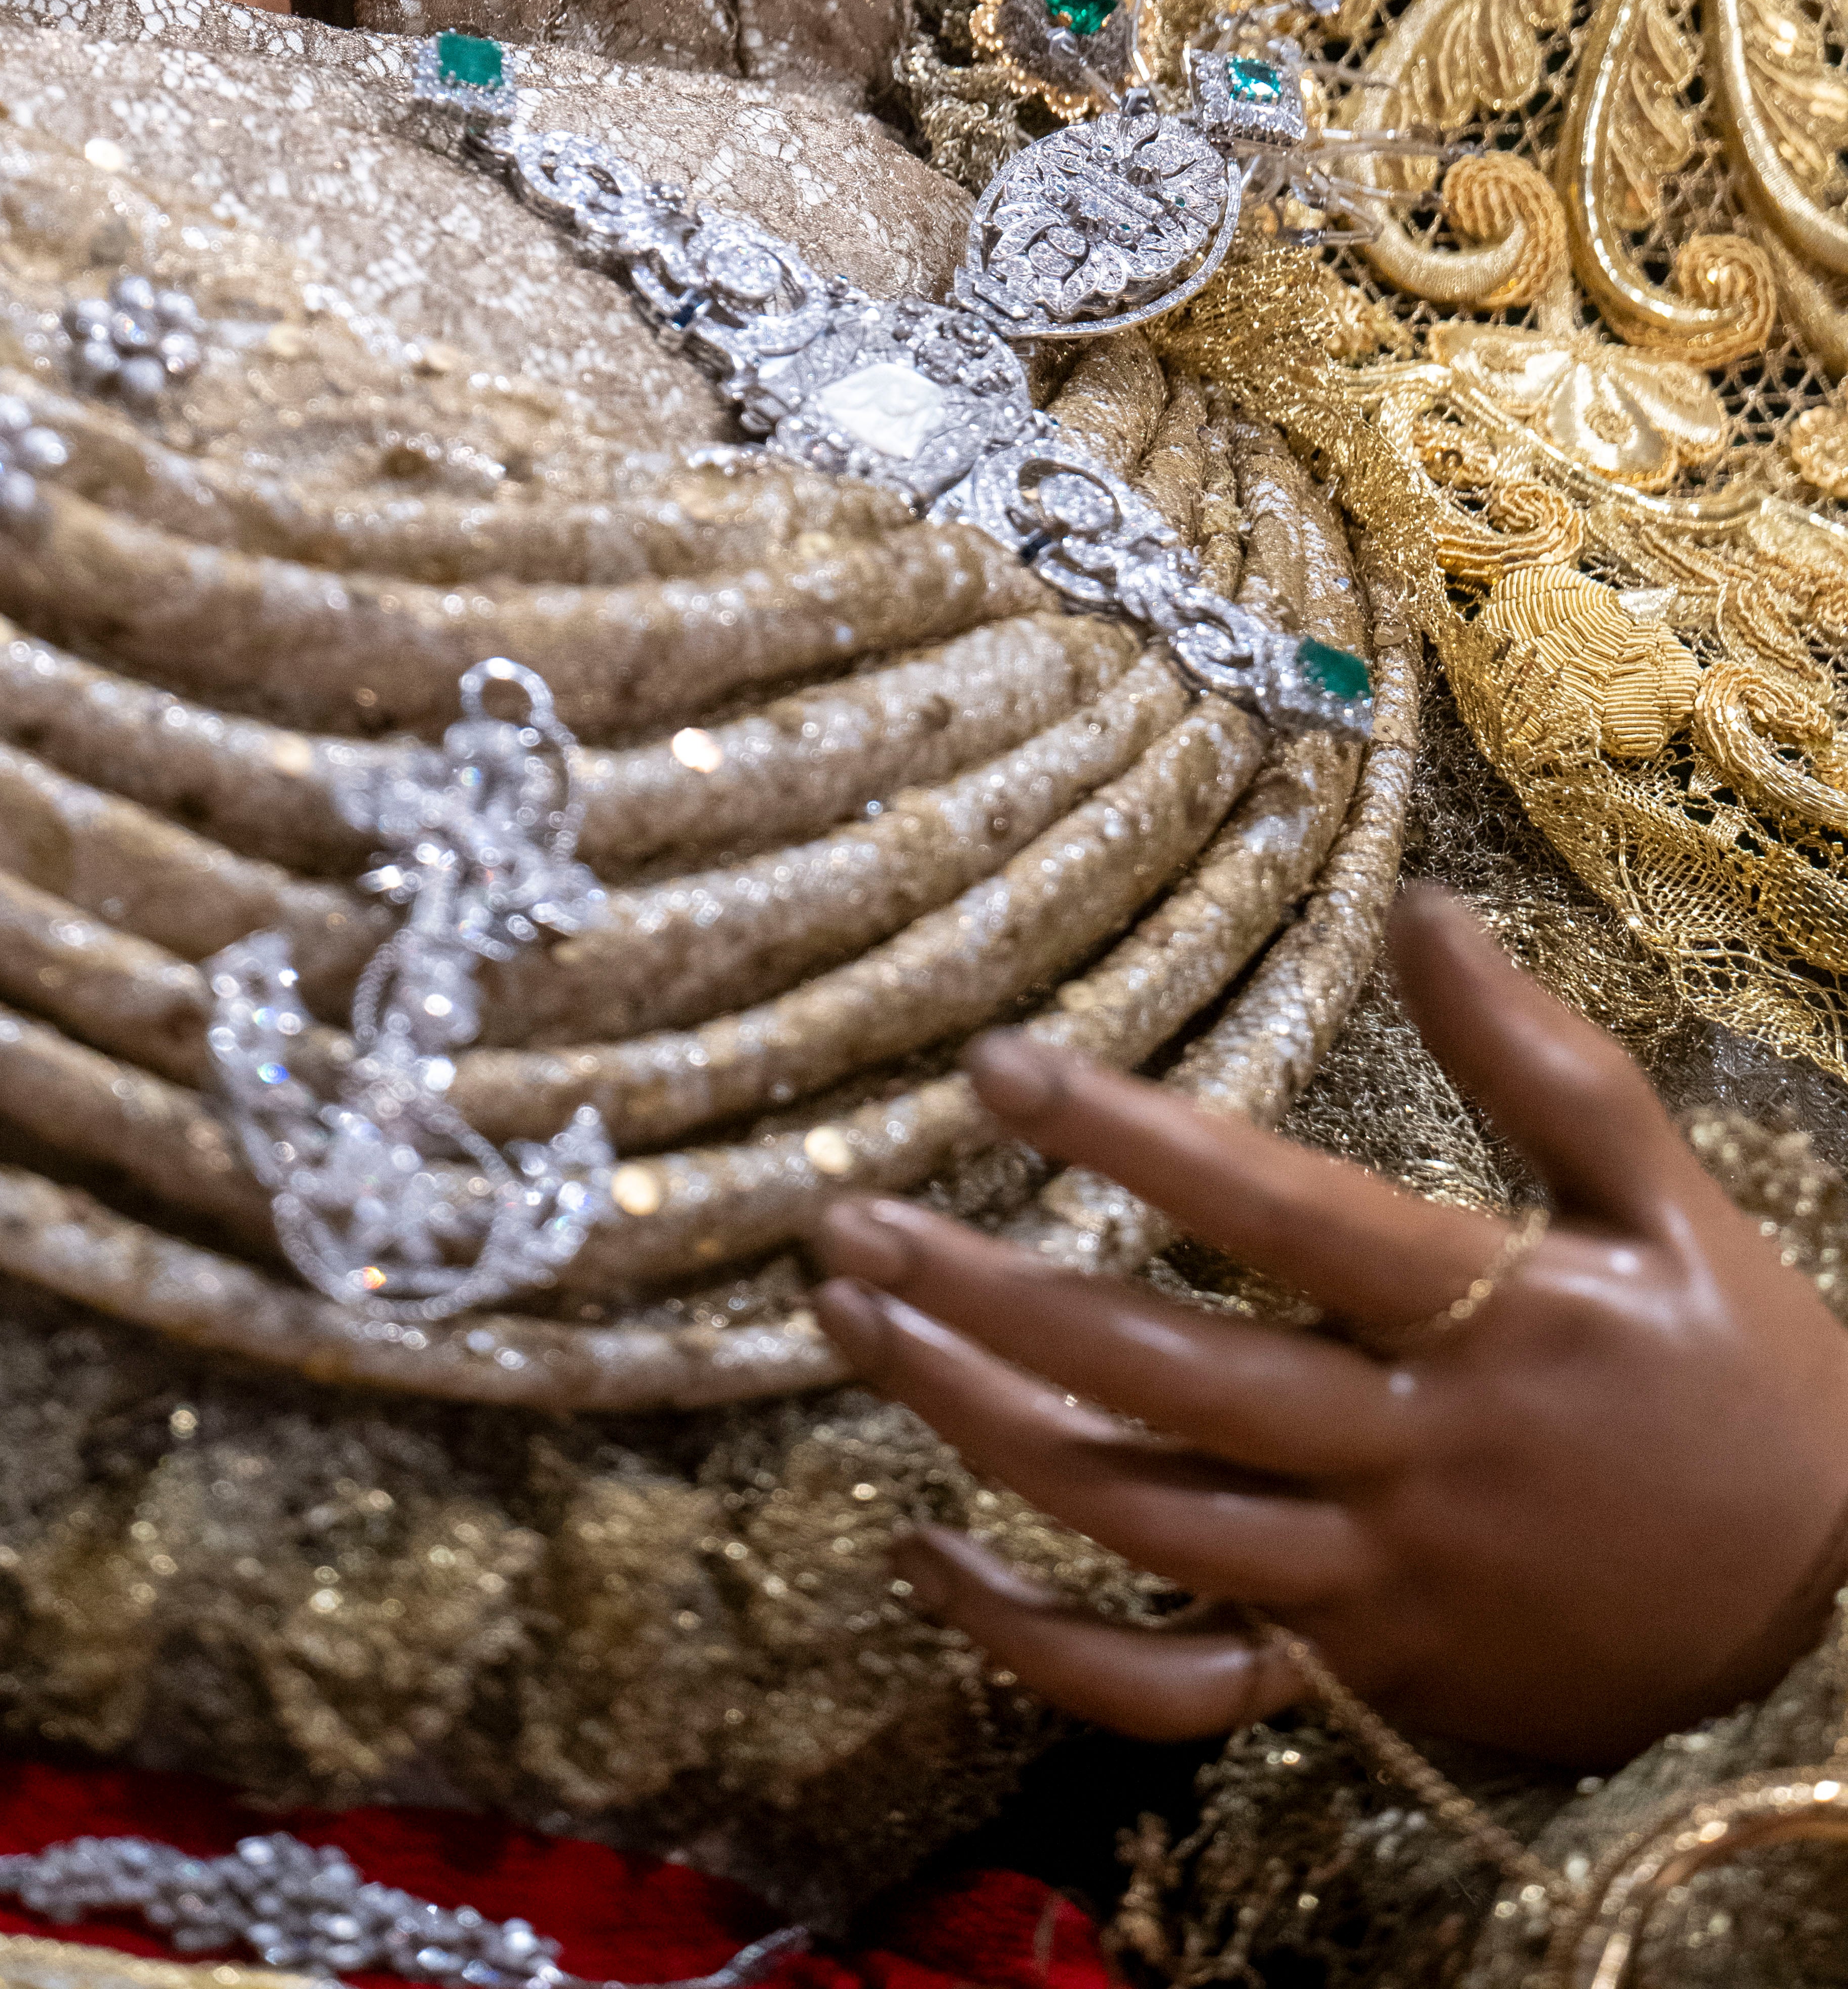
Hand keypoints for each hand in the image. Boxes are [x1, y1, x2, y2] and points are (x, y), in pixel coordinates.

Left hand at [814, 884, 1847, 1766]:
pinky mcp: (1350, 1678)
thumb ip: (1542, 1056)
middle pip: (1163, 1377)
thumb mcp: (1665, 1196)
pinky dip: (1035, 1645)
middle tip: (844, 1219)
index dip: (1134, 1141)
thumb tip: (1425, 903)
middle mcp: (1407, 1458)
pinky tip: (924, 1559)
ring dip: (974, 1425)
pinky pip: (1165, 1688)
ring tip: (851, 1328)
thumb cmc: (1744, 1377)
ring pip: (1135, 1518)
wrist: (1840, 1609)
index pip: (1275, 1214)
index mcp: (1484, 1320)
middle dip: (986, 1296)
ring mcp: (1367, 1584)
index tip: (999, 1067)